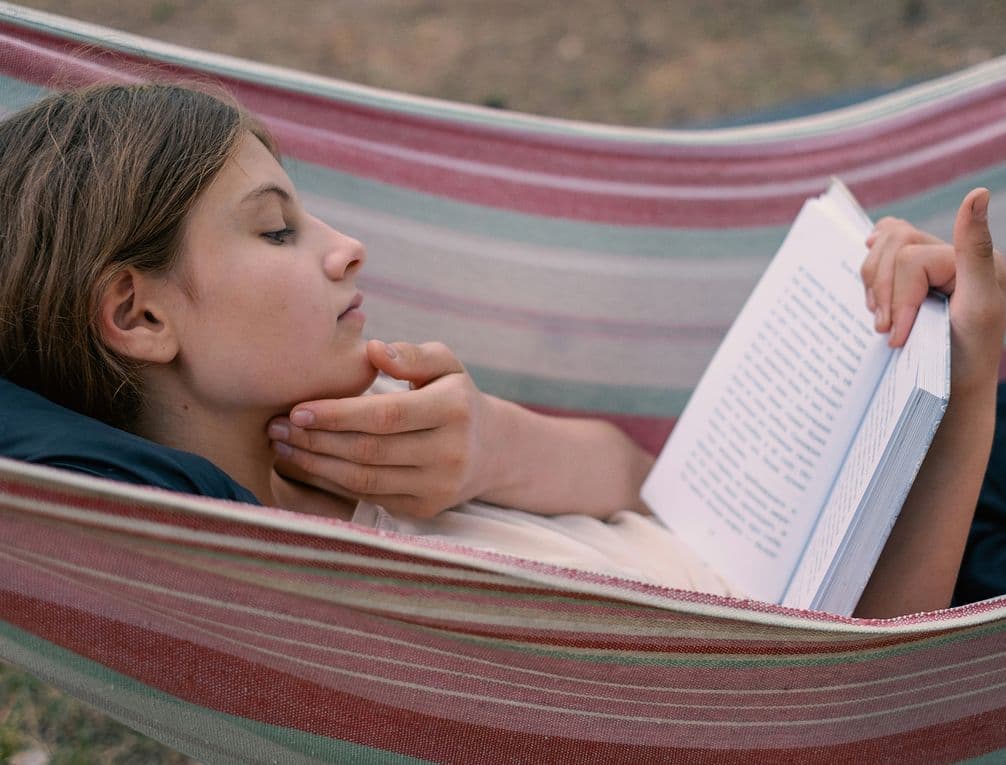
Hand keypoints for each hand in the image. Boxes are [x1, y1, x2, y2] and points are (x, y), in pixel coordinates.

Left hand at [269, 339, 495, 516]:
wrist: (489, 449)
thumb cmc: (453, 395)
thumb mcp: (445, 364)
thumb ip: (411, 354)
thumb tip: (373, 350)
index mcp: (454, 409)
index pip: (386, 415)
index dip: (338, 414)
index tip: (297, 408)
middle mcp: (451, 452)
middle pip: (370, 450)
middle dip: (316, 439)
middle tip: (275, 426)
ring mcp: (438, 486)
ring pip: (364, 479)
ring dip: (316, 464)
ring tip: (282, 446)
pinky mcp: (424, 508)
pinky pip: (368, 497)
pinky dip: (331, 482)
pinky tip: (306, 464)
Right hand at [860, 188, 1005, 392]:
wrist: (952, 390)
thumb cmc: (967, 357)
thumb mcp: (979, 305)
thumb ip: (973, 250)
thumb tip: (976, 194)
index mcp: (973, 256)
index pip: (911, 256)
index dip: (898, 297)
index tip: (896, 336)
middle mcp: (953, 253)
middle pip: (894, 242)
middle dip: (882, 289)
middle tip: (885, 329)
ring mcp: (930, 263)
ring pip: (881, 248)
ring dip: (873, 287)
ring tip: (883, 323)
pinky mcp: (913, 277)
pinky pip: (880, 253)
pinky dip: (871, 273)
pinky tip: (876, 294)